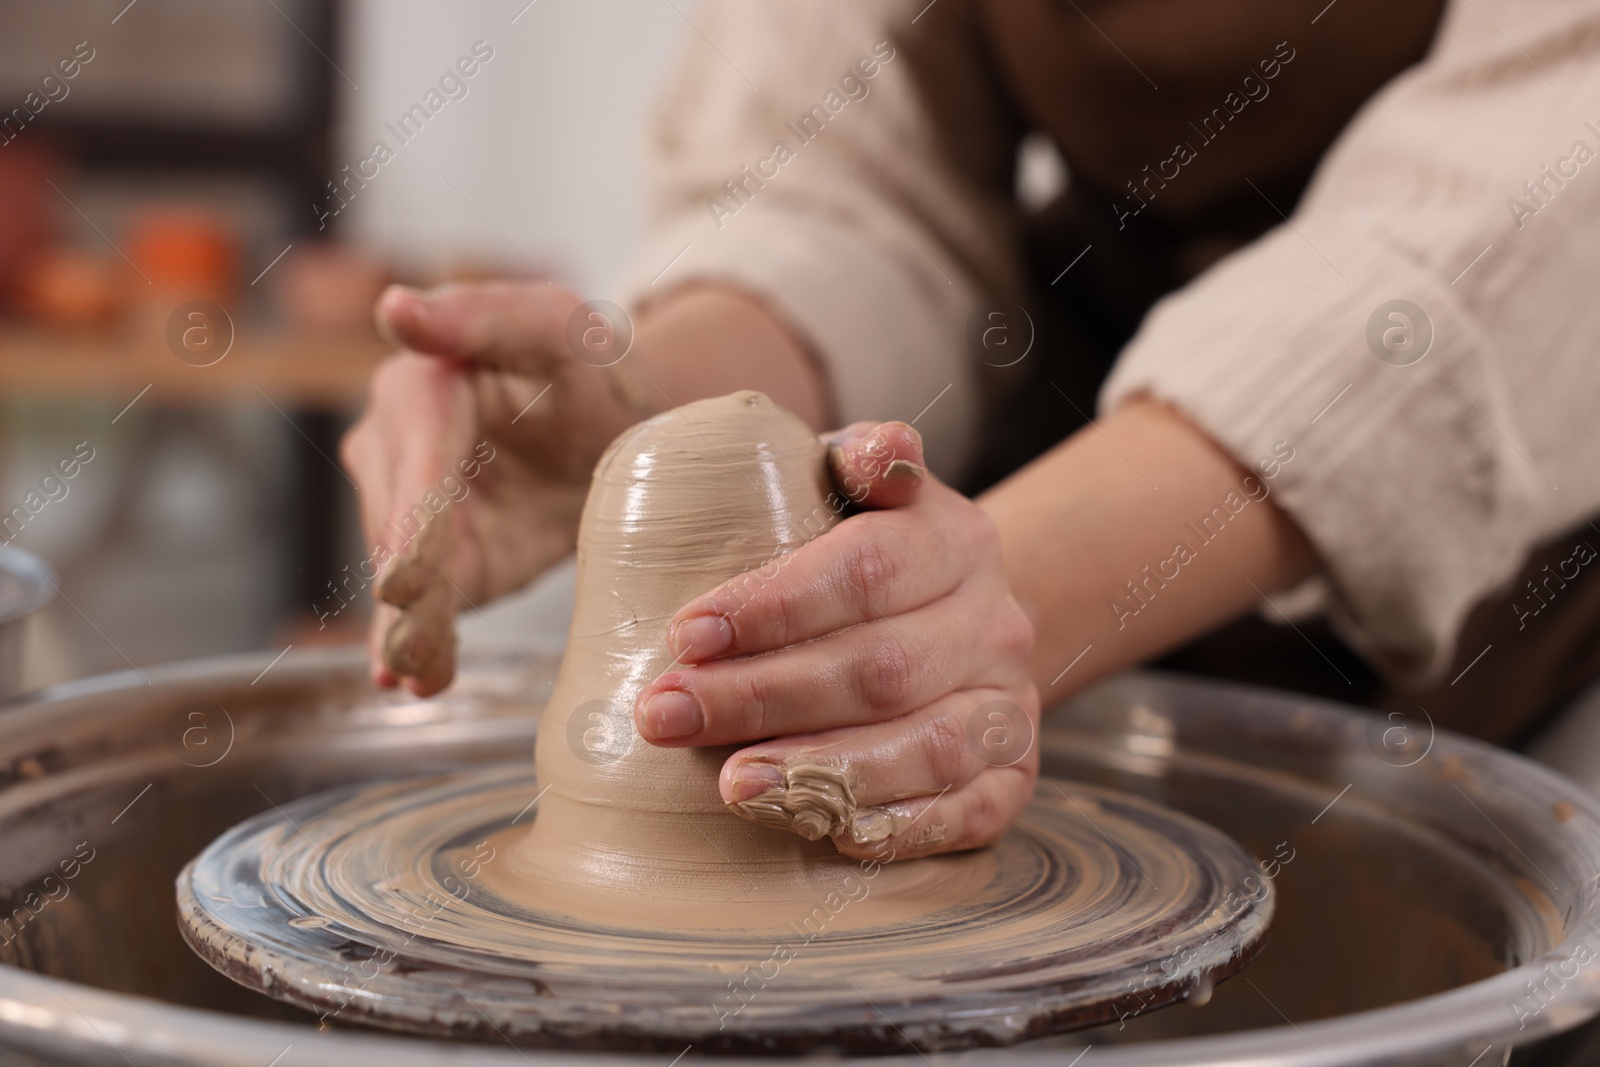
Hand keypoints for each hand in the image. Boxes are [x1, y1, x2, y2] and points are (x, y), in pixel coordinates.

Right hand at [341, 281, 655, 695]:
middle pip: (399, 531)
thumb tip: (397, 310)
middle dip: (411, 593)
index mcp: (418, 389)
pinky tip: (412, 680)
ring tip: (419, 673)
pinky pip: (420, 608)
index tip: (403, 580)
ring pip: (401, 579)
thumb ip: (487, 319)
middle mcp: (394, 451)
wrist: (616, 430)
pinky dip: (416, 644)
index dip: (412, 522)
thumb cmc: (588, 366)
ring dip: (410, 628)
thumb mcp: (560, 328)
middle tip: (419, 648)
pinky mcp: (436, 563)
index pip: (414, 461)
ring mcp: (409, 513)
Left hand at [633, 422, 1039, 858]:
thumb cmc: (875, 555)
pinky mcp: (1013, 774)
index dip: (774, 606)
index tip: (685, 635)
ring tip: (733, 786)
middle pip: (880, 668)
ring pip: (929, 746)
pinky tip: (829, 832)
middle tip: (666, 716)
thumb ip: (860, 462)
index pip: (865, 570)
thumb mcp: (863, 492)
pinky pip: (970, 811)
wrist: (964, 618)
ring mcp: (1009, 703)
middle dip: (763, 697)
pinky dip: (902, 827)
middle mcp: (993, 623)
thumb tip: (882, 451)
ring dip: (825, 770)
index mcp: (954, 541)